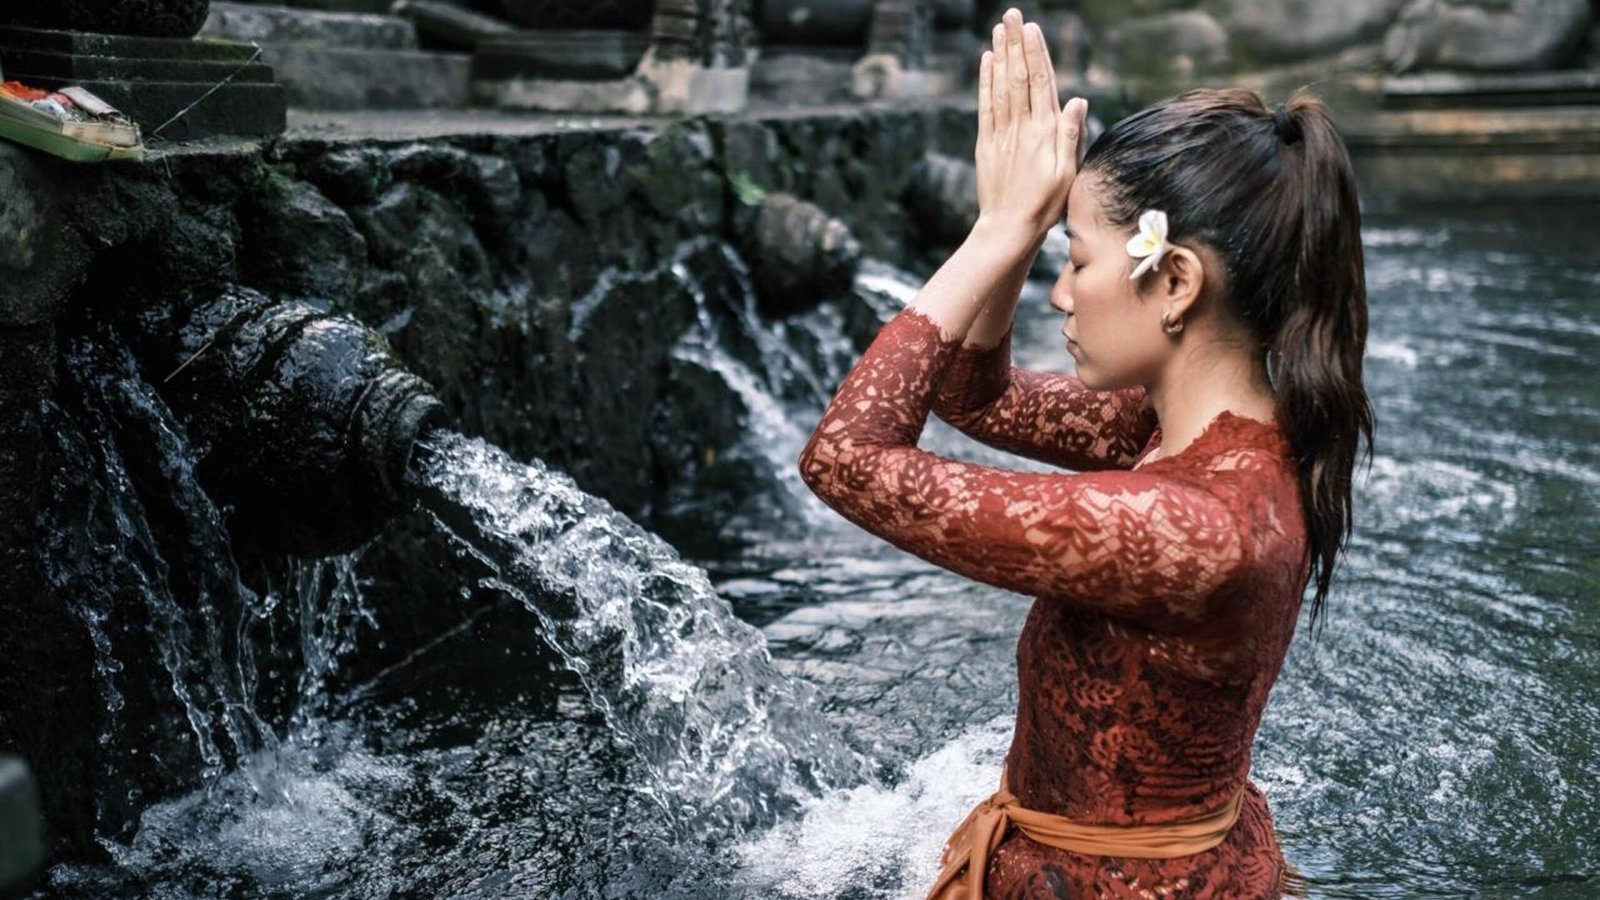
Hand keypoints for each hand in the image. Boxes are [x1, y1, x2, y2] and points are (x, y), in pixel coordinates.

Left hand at [974, 9, 1087, 245]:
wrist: (1008, 229)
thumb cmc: (1045, 204)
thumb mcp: (1068, 173)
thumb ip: (1070, 134)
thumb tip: (1077, 100)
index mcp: (1044, 132)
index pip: (1041, 83)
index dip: (1036, 53)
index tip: (1031, 28)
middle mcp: (1021, 127)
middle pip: (1018, 77)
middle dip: (1015, 44)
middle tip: (1011, 15)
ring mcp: (1001, 134)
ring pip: (1001, 86)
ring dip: (1000, 55)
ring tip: (999, 29)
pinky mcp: (986, 144)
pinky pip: (986, 106)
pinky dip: (985, 81)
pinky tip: (987, 61)